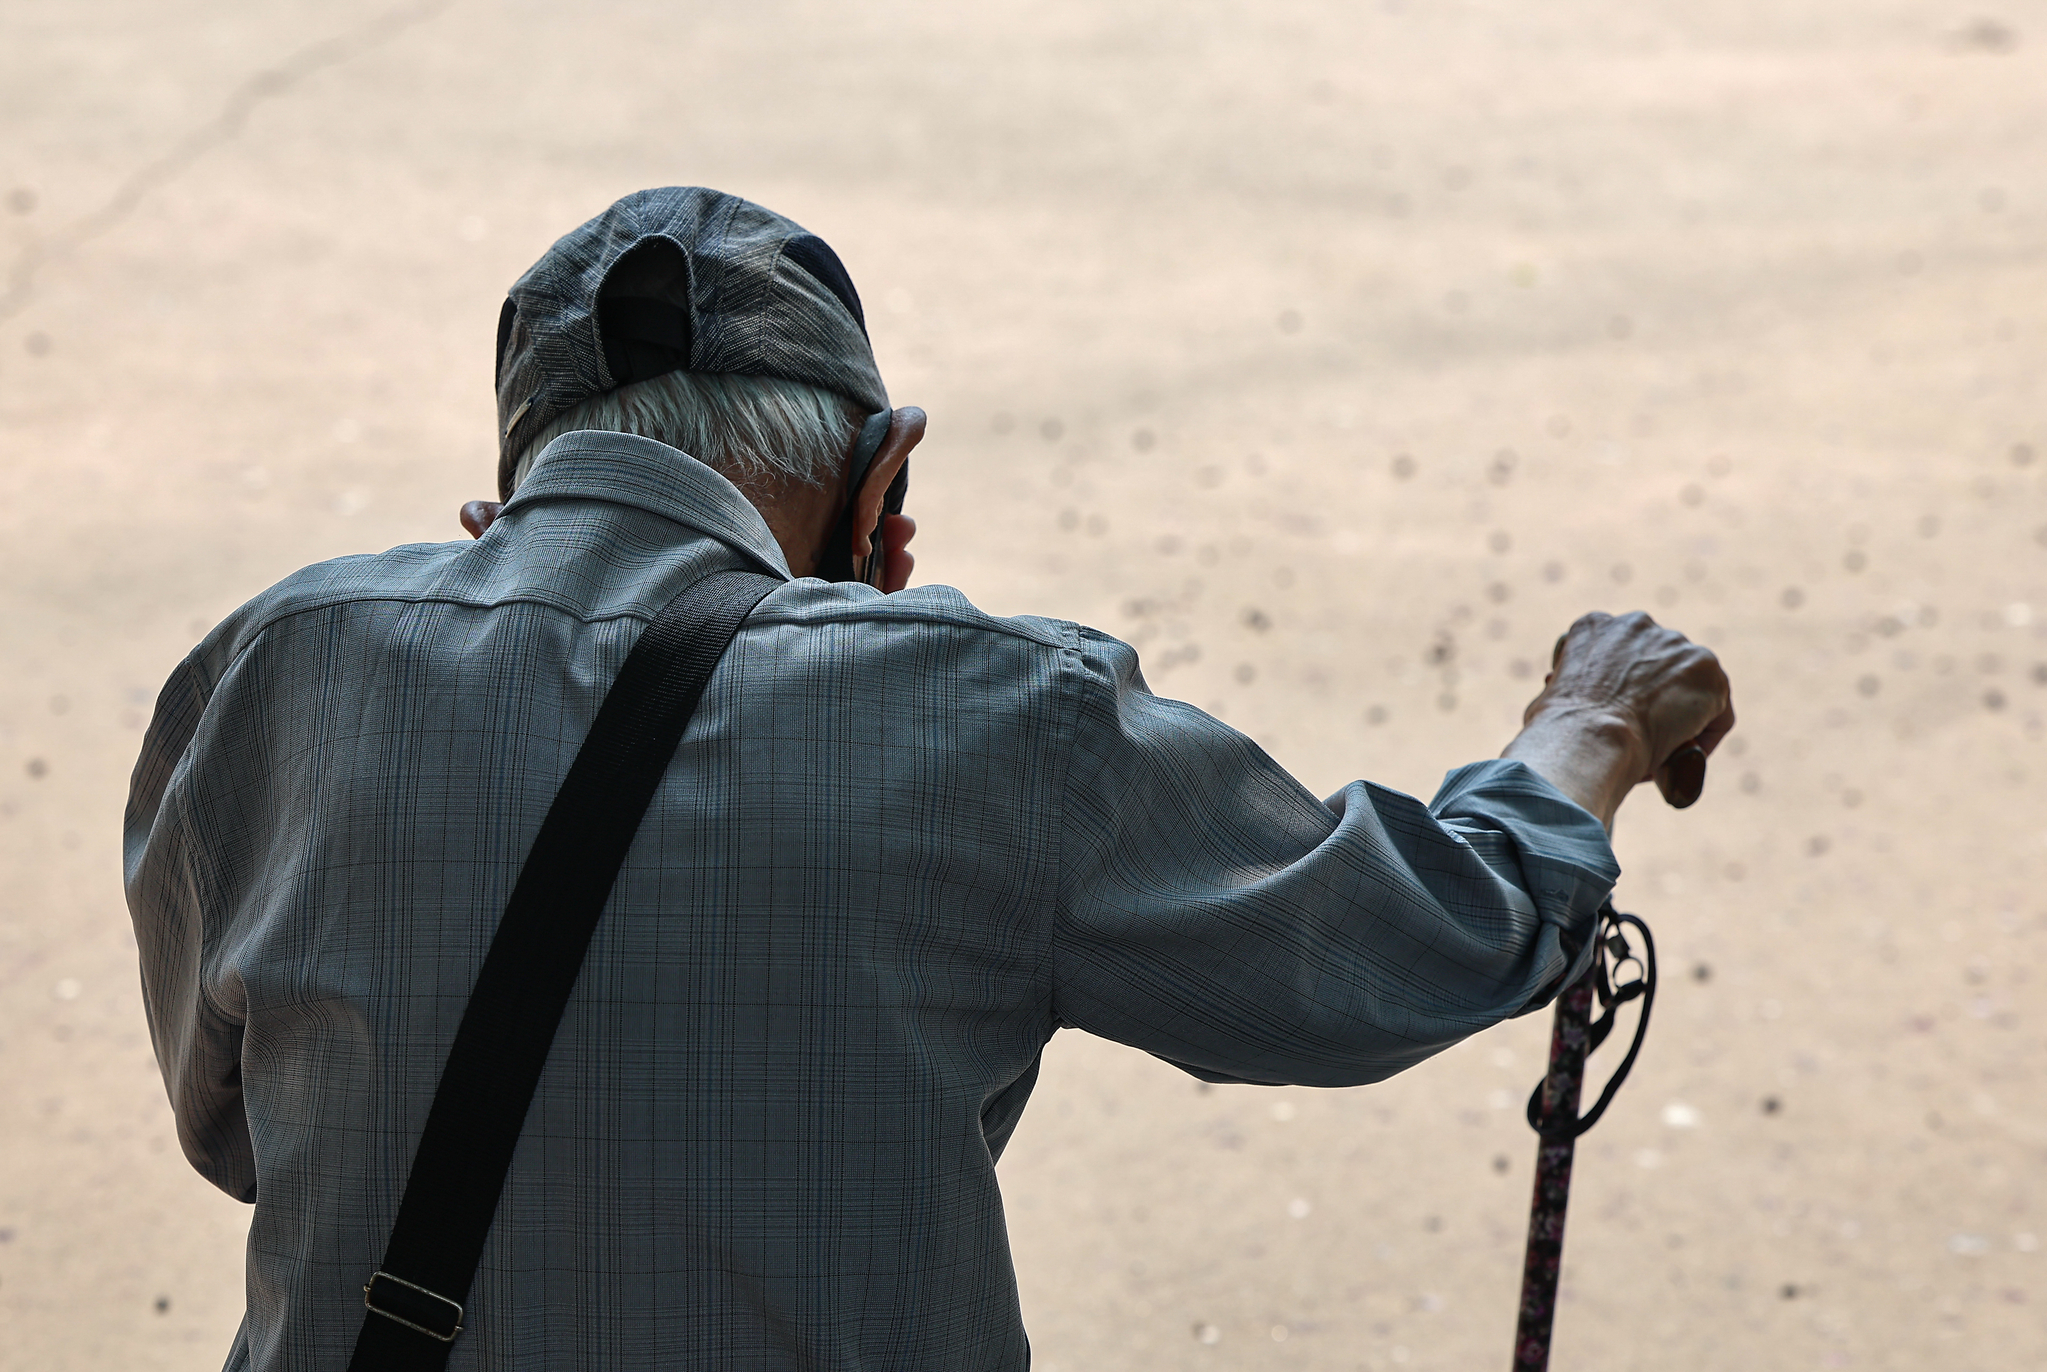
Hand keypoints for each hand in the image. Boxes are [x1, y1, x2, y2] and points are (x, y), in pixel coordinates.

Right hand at [1503, 612, 1733, 827]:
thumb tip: (1572, 715)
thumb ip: (1572, 695)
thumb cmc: (1558, 733)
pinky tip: (1682, 759)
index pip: (1619, 656)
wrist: (1590, 738)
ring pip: (1689, 690)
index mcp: (1593, 626)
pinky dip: (1704, 738)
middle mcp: (1636, 624)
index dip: (1620, 692)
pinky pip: (1716, 713)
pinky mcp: (1707, 671)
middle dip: (1654, 699)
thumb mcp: (1549, 701)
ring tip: (1661, 754)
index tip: (1615, 720)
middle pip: (1659, 666)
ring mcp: (1675, 644)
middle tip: (1642, 737)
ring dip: (1681, 719)